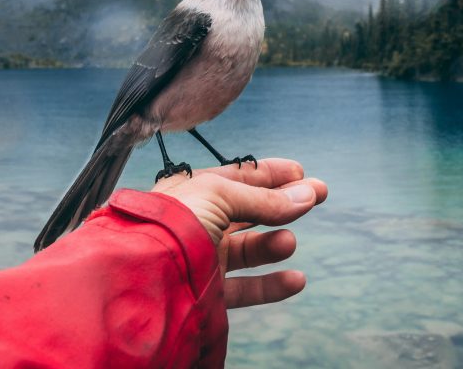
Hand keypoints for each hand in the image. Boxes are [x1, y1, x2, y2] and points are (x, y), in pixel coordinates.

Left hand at [152, 158, 326, 308]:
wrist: (145, 273)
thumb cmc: (174, 221)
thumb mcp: (220, 194)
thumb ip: (264, 199)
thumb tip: (307, 193)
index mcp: (194, 190)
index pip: (238, 177)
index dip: (270, 173)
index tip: (300, 172)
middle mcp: (199, 220)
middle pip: (249, 209)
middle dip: (284, 202)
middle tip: (318, 195)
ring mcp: (203, 256)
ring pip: (248, 247)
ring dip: (274, 242)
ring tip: (289, 240)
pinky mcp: (208, 290)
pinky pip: (246, 288)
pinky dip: (272, 285)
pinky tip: (295, 279)